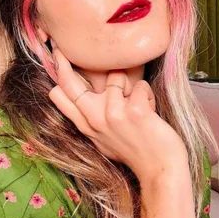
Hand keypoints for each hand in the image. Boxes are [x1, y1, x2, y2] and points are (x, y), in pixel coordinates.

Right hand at [48, 44, 189, 185]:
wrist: (160, 169)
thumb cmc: (137, 152)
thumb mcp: (105, 140)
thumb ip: (93, 120)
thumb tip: (84, 100)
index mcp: (87, 126)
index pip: (59, 96)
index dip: (58, 75)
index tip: (57, 56)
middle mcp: (95, 120)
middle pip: (69, 83)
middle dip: (64, 61)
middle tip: (61, 48)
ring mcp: (113, 115)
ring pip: (116, 75)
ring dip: (133, 88)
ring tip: (139, 108)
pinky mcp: (135, 111)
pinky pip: (140, 85)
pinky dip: (148, 95)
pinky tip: (151, 112)